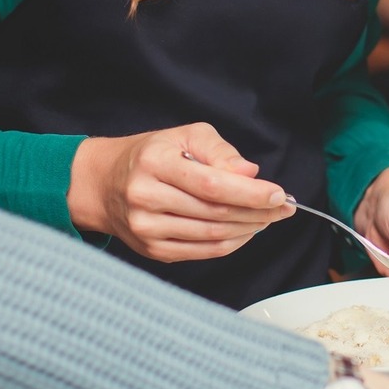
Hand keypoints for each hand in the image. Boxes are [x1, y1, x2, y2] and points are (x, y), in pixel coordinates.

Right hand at [67, 122, 290, 261]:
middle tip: (283, 208)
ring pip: (212, 236)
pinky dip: (231, 243)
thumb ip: (220, 151)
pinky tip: (245, 231)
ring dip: (249, 229)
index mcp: (154, 162)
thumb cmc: (151, 155)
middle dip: (258, 212)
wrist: (104, 184)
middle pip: (215, 212)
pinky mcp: (153, 250)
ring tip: (267, 218)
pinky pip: (203, 252)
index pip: (212, 184)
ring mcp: (147, 228)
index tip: (279, 195)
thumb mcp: (185, 136)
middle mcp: (146, 197)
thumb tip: (250, 174)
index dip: (250, 193)